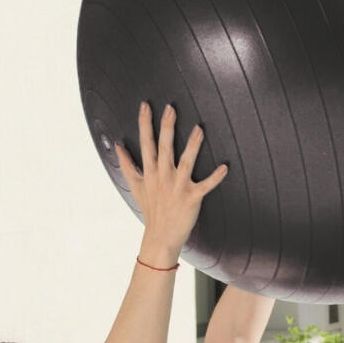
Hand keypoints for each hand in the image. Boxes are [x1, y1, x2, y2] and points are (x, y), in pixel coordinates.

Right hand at [116, 103, 227, 258]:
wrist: (160, 237)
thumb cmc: (150, 209)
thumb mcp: (135, 186)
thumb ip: (127, 165)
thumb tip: (118, 147)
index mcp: (150, 172)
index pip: (146, 144)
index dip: (145, 124)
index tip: (145, 106)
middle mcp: (162, 177)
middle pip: (164, 148)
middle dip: (167, 127)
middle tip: (171, 108)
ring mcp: (177, 187)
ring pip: (185, 163)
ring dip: (192, 146)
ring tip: (199, 129)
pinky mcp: (191, 198)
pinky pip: (205, 186)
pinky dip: (215, 177)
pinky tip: (225, 167)